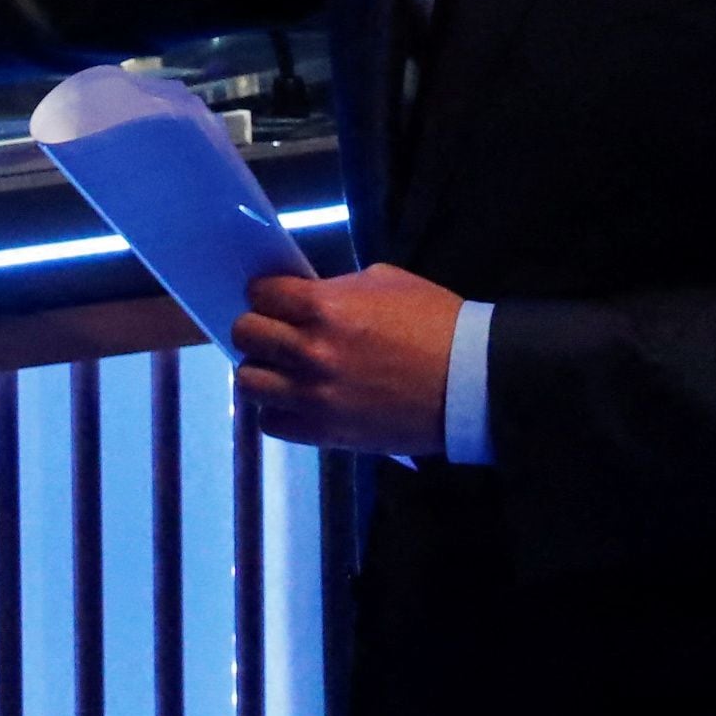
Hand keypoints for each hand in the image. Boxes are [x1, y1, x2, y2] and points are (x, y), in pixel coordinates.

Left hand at [234, 264, 462, 454]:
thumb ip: (336, 290)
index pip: (261, 293)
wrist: (470, 382)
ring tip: (284, 371)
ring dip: (263, 372)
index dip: (267, 293)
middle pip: (246, 334)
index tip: (277, 299)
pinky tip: (298, 401)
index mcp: (324, 307)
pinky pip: (271, 423)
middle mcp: (309, 351)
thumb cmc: (434, 323)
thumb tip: (305, 298)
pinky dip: (279, 411)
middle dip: (259, 328)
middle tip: (277, 332)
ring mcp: (313, 396)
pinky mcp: (324, 433)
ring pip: (249, 382)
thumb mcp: (385, 282)